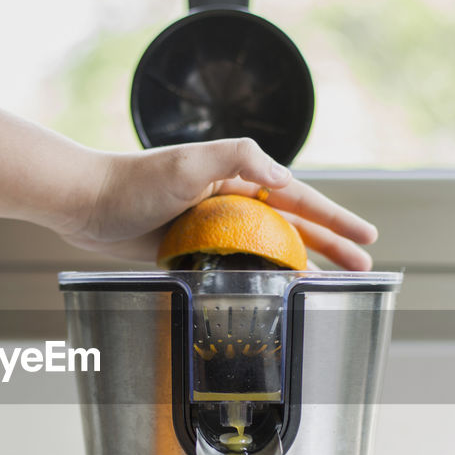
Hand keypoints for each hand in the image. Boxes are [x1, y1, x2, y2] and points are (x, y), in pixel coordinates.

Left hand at [62, 138, 377, 269]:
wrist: (87, 203)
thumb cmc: (136, 180)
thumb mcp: (190, 161)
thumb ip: (239, 158)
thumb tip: (285, 178)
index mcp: (239, 177)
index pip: (300, 198)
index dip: (335, 219)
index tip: (366, 237)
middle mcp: (231, 201)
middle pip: (293, 226)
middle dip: (331, 245)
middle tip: (362, 267)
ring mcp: (213, 227)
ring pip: (269, 250)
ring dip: (301, 265)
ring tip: (329, 285)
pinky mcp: (191, 251)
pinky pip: (237, 267)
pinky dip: (260, 280)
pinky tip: (274, 296)